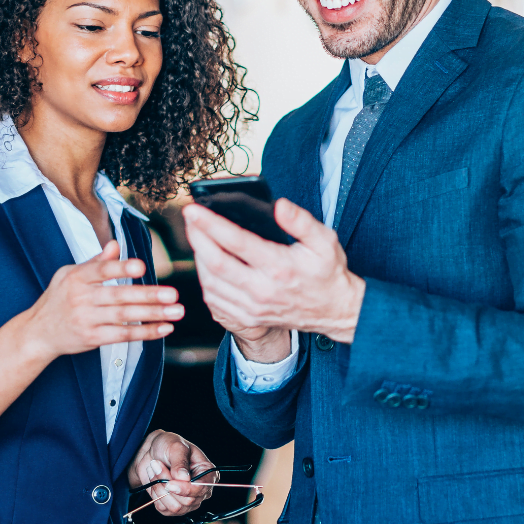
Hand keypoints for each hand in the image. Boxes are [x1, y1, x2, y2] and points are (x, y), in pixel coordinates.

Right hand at [19, 241, 182, 358]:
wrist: (38, 333)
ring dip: (154, 314)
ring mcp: (86, 319)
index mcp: (77, 278)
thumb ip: (96, 262)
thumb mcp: (69, 275)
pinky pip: (123, 335)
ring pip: (125, 316)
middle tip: (173, 294)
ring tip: (176, 311)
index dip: (121, 268)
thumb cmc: (58, 299)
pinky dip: (145, 332)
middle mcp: (81, 298)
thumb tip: (115, 245)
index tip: (142, 267)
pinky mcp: (92, 338)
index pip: (101, 271)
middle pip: (119, 296)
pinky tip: (164, 328)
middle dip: (148, 295)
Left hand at [128, 430, 215, 515]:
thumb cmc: (168, 446)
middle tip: (157, 465)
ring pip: (175, 507)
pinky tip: (155, 480)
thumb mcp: (176, 447)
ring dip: (160, 489)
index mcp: (208, 473)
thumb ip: (180, 462)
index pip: (202, 489)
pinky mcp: (173, 506)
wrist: (152, 452)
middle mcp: (200, 489)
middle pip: (188, 501)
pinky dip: (155, 495)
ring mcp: (187, 500)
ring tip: (155, 471)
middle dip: (168, 485)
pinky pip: (164, 509)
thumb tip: (184, 478)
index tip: (170, 483)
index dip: (186, 489)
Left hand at [182, 198, 364, 349]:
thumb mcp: (324, 241)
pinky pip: (214, 299)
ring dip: (197, 257)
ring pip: (210, 282)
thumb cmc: (327, 273)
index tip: (194, 209)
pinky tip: (205, 262)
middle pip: (215, 263)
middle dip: (196, 237)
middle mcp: (262, 290)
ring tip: (195, 235)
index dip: (211, 223)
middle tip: (188, 218)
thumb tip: (279, 206)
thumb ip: (302, 221)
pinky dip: (204, 279)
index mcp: (279, 268)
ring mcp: (252, 308)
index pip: (236, 242)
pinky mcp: (247, 318)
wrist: (334, 311)